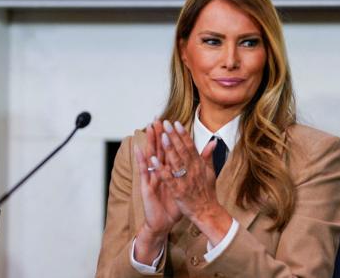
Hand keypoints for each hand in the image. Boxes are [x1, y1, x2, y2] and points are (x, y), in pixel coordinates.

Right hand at [133, 121, 181, 261]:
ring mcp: (152, 177)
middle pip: (159, 149)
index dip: (171, 137)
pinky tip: (140, 149)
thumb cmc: (174, 204)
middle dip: (159, 134)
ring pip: (150, 156)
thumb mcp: (185, 186)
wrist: (163, 221)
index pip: (170, 150)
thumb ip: (191, 172)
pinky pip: (145, 171)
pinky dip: (142, 160)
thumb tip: (199, 161)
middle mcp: (160, 171)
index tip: (172, 121)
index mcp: (170, 170)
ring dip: (150, 142)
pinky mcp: (147, 186)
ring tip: (149, 127)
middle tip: (158, 118)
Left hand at [155, 120, 232, 245]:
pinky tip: (152, 160)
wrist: (207, 212)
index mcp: (199, 165)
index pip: (190, 146)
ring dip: (168, 148)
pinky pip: (168, 178)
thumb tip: (213, 141)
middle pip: (182, 150)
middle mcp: (193, 170)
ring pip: (176, 161)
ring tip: (161, 136)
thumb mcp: (210, 172)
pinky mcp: (178, 191)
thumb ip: (208, 156)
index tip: (176, 123)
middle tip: (165, 123)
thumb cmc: (207, 192)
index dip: (183, 134)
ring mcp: (185, 180)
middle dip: (173, 136)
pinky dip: (160, 169)